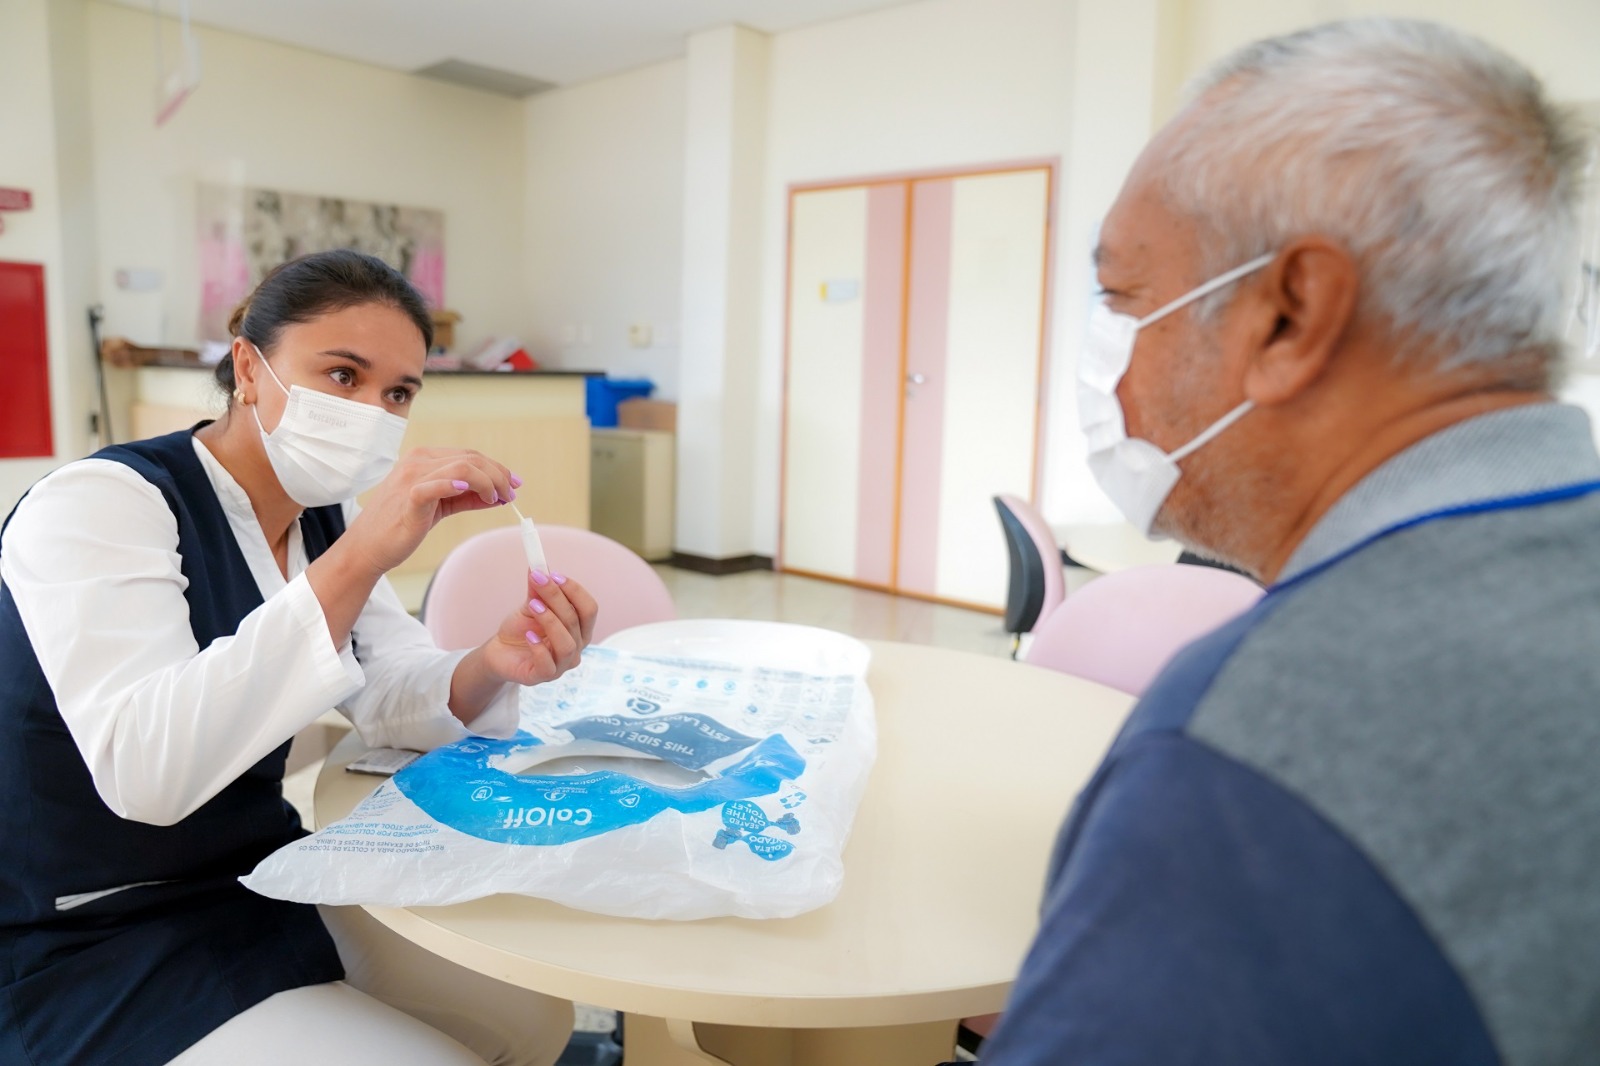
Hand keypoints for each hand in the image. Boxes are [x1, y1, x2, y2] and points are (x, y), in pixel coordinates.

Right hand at [342, 447, 518, 574]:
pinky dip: (458, 486)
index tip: (514, 484)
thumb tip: (500, 495)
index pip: (470, 455)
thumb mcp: (440, 506)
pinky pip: (437, 485)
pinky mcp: (410, 498)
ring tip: (496, 499)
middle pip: (471, 459)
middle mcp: (418, 461)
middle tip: (511, 494)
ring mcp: (412, 477)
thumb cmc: (402, 525)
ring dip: (489, 482)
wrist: (368, 546)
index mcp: (424, 458)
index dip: (497, 468)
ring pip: (463, 468)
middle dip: (499, 475)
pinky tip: (477, 493)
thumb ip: (467, 498)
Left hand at [478, 569, 599, 686]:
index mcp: (579, 629)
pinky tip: (528, 635)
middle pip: (576, 621)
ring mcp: (562, 665)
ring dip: (550, 621)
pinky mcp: (543, 677)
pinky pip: (548, 665)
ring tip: (532, 606)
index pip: (589, 608)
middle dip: (557, 597)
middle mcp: (576, 647)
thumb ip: (537, 589)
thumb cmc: (521, 630)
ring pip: (567, 644)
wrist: (499, 652)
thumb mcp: (530, 605)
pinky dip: (539, 649)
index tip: (555, 574)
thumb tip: (538, 565)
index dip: (575, 590)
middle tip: (538, 580)